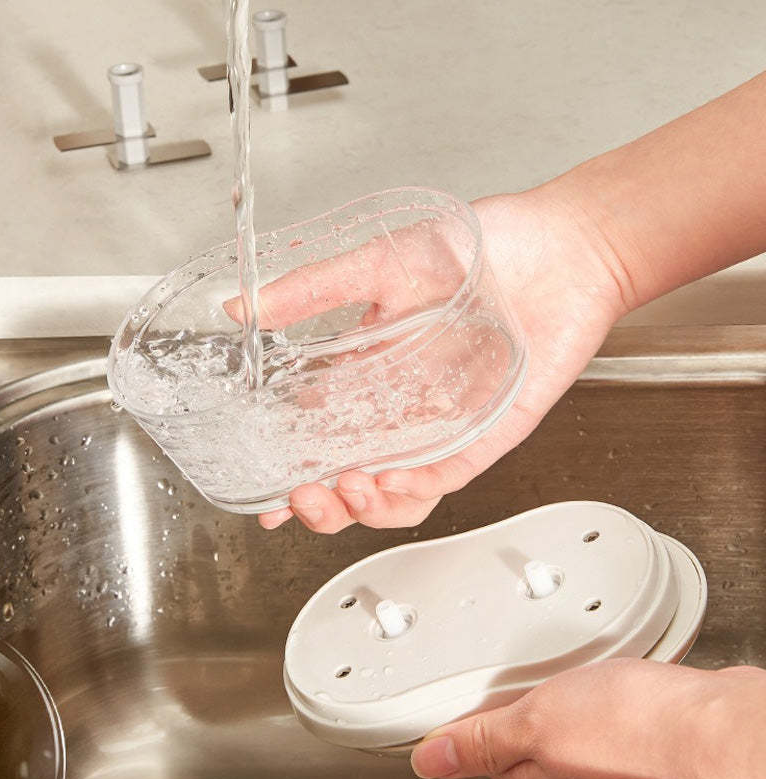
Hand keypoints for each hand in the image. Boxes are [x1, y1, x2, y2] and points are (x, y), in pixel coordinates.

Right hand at [241, 187, 628, 531]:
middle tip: (297, 498)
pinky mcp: (487, 433)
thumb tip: (243, 306)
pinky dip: (416, 488)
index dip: (290, 466)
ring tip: (344, 490)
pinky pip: (448, 476)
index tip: (263, 488)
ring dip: (364, 504)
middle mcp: (403, 406)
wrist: (562, 246)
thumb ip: (312, 290)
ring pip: (397, 489)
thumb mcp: (380, 264)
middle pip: (352, 474)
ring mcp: (443, 424)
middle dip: (320, 498)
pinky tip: (390, 482)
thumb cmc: (481, 246)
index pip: (320, 433)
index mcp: (371, 372)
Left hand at [410, 658, 765, 778]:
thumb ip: (483, 739)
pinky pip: (595, 711)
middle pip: (522, 738)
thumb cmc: (634, 729)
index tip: (459, 698)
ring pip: (560, 721)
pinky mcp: (635, 735)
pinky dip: (589, 687)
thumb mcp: (537, 722)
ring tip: (556, 666)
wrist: (714, 725)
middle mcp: (571, 774)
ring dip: (555, 690)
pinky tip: (599, 671)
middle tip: (511, 670)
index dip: (469, 720)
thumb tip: (430, 761)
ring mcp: (605, 756)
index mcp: (537, 776)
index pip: (483, 752)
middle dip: (514, 701)